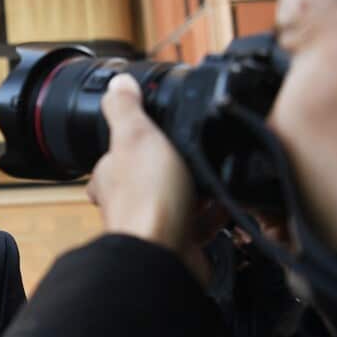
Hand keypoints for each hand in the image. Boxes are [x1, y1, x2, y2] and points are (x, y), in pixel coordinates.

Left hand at [86, 75, 202, 279]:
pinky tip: (226, 203)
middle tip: (194, 153)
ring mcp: (154, 221)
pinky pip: (202, 223)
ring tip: (216, 173)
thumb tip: (117, 83)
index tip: (151, 133)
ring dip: (199, 188)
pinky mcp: (181, 241)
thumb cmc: (145, 199)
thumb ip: (125, 109)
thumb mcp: (135, 136)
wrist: (165, 254)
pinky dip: (215, 213)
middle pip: (150, 177)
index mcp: (110, 175)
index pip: (114, 156)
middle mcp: (128, 200)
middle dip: (173, 167)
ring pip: (179, 199)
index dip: (132, 143)